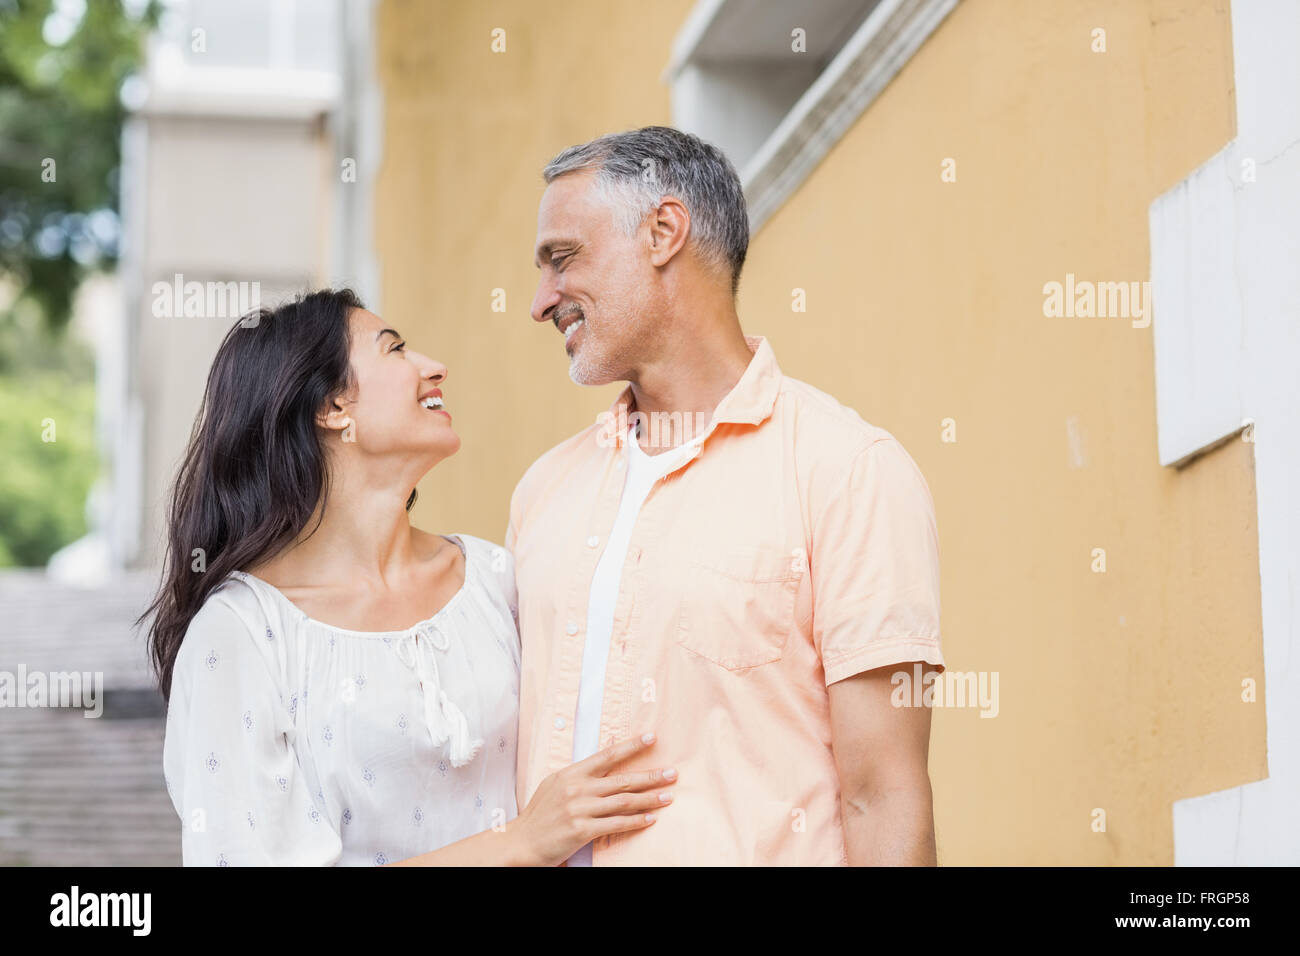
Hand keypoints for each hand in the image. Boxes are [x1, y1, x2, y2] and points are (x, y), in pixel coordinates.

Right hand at [511, 732, 675, 865]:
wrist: (521, 842)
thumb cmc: (540, 815)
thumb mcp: (555, 785)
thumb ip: (579, 774)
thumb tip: (604, 756)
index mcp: (571, 773)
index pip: (607, 755)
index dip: (631, 745)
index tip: (652, 737)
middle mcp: (577, 788)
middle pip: (622, 779)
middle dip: (651, 775)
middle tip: (673, 773)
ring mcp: (579, 809)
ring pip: (623, 801)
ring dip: (649, 799)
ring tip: (668, 796)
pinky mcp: (581, 829)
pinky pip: (616, 824)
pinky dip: (636, 821)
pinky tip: (650, 819)